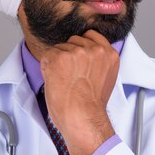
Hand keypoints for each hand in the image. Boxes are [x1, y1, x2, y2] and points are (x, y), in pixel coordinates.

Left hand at [40, 30, 118, 154]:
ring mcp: (76, 52)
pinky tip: (56, 80)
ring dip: (57, 62)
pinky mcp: (59, 57)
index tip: (80, 61)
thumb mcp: (105, 78)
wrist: (82, 118)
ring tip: (65, 81)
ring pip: (59, 48)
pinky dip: (46, 68)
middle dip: (69, 55)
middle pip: (73, 40)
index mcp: (109, 54)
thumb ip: (98, 62)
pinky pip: (46, 56)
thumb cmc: (91, 106)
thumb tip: (87, 58)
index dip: (81, 48)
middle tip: (72, 76)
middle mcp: (94, 50)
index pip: (91, 35)